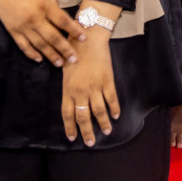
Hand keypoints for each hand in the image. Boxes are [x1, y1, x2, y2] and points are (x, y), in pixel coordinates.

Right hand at [0, 0, 86, 65]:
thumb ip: (52, 0)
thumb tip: (60, 12)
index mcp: (43, 5)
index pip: (62, 21)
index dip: (74, 31)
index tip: (83, 39)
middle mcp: (34, 19)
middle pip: (53, 37)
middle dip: (65, 49)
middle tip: (74, 59)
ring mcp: (23, 27)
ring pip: (40, 45)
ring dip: (51, 55)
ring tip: (60, 63)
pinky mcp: (13, 31)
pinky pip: (24, 46)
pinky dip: (31, 54)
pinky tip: (39, 59)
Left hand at [62, 31, 119, 146]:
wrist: (88, 37)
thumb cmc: (73, 51)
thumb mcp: (65, 70)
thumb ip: (68, 87)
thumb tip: (71, 102)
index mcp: (68, 89)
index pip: (67, 114)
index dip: (70, 127)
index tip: (73, 138)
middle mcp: (80, 91)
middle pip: (83, 116)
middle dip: (87, 132)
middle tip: (91, 143)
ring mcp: (94, 86)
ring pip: (99, 111)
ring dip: (103, 123)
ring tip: (107, 132)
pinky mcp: (107, 80)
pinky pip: (111, 99)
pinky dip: (114, 108)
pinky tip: (116, 116)